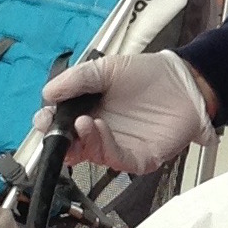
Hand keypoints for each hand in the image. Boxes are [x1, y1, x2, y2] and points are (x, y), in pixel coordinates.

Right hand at [37, 53, 211, 172]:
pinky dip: (104, 144)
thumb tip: (48, 93)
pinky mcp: (139, 158)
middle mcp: (100, 133)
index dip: (48, 124)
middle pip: (71, 146)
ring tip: (81, 122)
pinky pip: (117, 158)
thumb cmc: (147, 75)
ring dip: (82, 141)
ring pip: (91, 154)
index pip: (61, 126)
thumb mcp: (106, 69)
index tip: (43, 117)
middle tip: (54, 127)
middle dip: (58, 139)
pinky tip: (99, 126)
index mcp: (87, 112)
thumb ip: (77, 79)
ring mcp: (118, 146)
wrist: (183, 80)